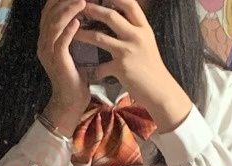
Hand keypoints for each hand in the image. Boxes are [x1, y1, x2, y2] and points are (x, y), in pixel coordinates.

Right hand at [37, 0, 91, 135]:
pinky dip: (69, 29)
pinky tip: (78, 21)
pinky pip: (61, 41)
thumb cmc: (76, 76)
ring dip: (68, 11)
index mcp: (46, 39)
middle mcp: (43, 43)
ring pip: (54, 24)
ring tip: (82, 1)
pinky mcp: (56, 61)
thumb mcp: (73, 50)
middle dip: (64, 0)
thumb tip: (83, 14)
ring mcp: (48, 52)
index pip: (49, 10)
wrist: (71, 101)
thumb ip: (73, 32)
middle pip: (50, 13)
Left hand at [74, 0, 192, 132]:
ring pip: (99, 37)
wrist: (160, 91)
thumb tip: (123, 19)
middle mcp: (136, 36)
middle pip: (111, 16)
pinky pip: (101, 67)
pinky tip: (87, 72)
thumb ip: (135, 31)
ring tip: (72, 32)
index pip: (130, 4)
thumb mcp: (147, 44)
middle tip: (80, 6)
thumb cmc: (153, 68)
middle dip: (93, 9)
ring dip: (83, 34)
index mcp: (144, 28)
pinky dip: (93, 70)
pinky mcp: (121, 68)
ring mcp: (128, 52)